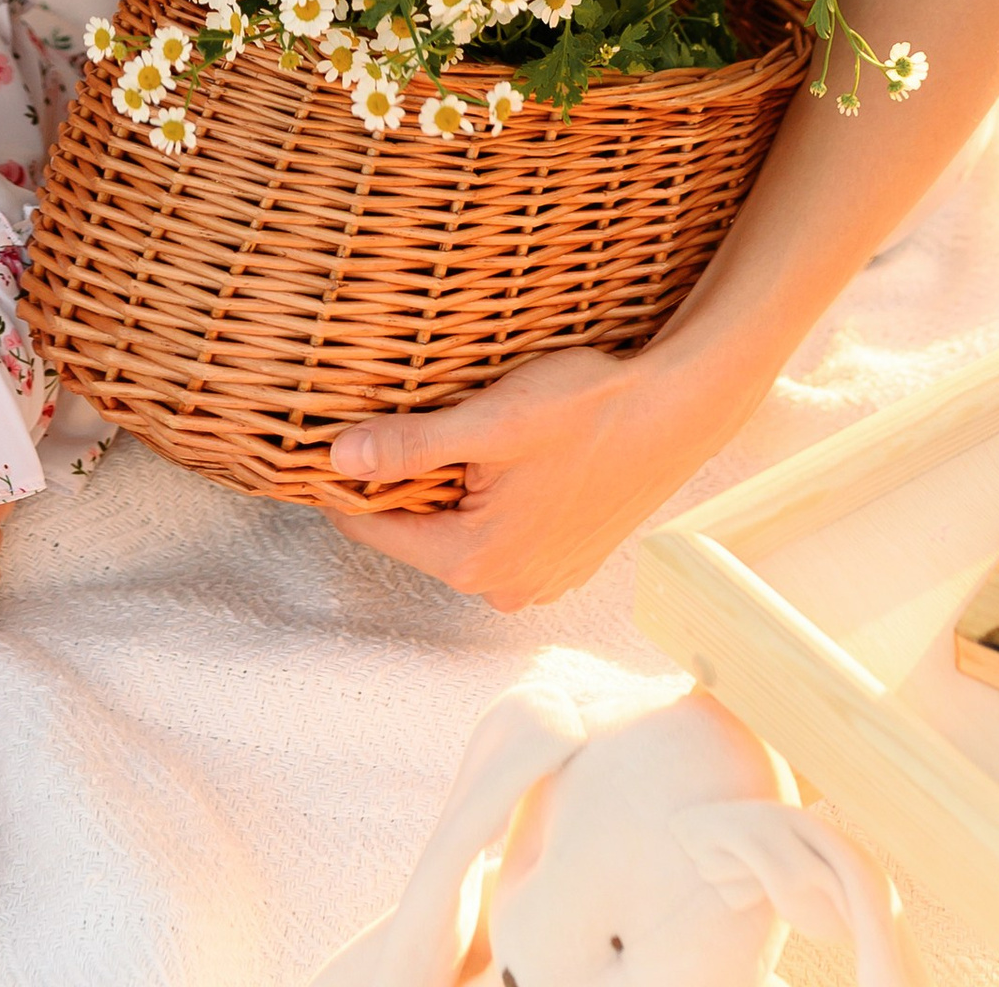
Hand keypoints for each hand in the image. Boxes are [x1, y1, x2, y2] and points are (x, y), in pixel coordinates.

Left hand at [314, 332, 766, 609]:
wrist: (677, 413)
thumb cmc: (587, 411)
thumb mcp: (490, 421)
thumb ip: (410, 446)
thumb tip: (337, 459)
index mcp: (476, 560)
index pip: (373, 528)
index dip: (343, 481)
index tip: (322, 439)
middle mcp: (504, 587)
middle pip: (416, 531)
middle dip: (399, 482)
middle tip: (393, 419)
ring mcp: (538, 579)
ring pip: (458, 530)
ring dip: (446, 487)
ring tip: (455, 431)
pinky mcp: (563, 561)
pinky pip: (498, 532)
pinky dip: (486, 497)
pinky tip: (502, 455)